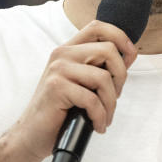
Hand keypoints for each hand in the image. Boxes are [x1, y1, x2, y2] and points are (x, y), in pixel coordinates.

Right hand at [6, 20, 137, 161]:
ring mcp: (58, 70)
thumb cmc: (60, 111)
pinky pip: (92, 100)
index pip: (98, 27)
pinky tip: (97, 125)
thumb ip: (100, 67)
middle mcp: (62, 54)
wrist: (32, 134)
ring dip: (111, 103)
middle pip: (108, 50)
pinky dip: (100, 116)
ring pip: (104, 77)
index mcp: (68, 50)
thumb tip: (129, 55)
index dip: (120, 37)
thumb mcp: (81, 83)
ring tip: (105, 117)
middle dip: (120, 77)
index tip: (130, 56)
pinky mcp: (56, 88)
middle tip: (114, 97)